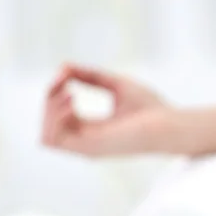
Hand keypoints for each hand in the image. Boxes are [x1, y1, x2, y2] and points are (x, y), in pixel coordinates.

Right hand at [42, 64, 176, 156]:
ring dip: (49, 110)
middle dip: (49, 97)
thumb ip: (90, 76)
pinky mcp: (91, 149)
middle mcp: (87, 141)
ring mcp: (88, 147)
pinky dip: (56, 119)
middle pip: (48, 124)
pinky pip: (54, 140)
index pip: (59, 115)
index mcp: (93, 128)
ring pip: (46, 134)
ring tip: (68, 93)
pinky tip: (72, 102)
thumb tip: (64, 66)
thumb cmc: (151, 107)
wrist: (169, 124)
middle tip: (65, 80)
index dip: (54, 90)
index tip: (65, 71)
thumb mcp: (115, 84)